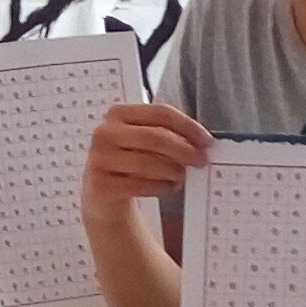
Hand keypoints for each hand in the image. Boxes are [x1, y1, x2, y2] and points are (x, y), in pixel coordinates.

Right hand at [80, 100, 210, 221]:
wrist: (104, 193)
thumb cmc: (130, 162)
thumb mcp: (144, 142)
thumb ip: (168, 135)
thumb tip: (201, 142)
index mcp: (118, 113)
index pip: (159, 112)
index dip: (187, 125)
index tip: (206, 140)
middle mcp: (105, 133)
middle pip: (154, 137)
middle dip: (183, 150)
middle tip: (201, 160)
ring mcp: (99, 159)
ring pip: (148, 163)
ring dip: (173, 171)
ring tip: (181, 176)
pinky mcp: (100, 185)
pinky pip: (140, 186)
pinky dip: (160, 187)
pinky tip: (168, 187)